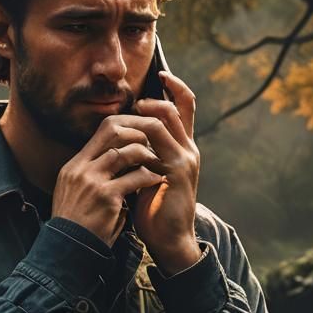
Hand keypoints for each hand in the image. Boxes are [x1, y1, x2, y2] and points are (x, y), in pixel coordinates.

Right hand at [52, 117, 165, 246]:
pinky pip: (135, 177)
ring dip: (146, 154)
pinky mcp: (106, 197)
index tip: (143, 133)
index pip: (102, 130)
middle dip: (137, 132)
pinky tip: (157, 180)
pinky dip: (149, 176)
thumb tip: (117, 157)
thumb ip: (93, 174)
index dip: (127, 127)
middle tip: (153, 142)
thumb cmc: (78, 224)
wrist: (69, 250)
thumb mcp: (75, 192)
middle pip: (112, 131)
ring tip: (157, 161)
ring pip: (125, 152)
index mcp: (74, 165)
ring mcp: (92, 181)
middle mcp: (81, 168)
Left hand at [130, 70, 201, 273]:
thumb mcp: (150, 171)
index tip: (161, 73)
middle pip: (179, 106)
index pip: (186, 107)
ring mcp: (185, 158)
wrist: (169, 239)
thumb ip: (145, 151)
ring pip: (166, 119)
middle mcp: (189, 149)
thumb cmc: (155, 207)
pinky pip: (157, 141)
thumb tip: (124, 130)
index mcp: (184, 147)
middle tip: (137, 100)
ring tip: (130, 115)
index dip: (176, 86)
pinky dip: (140, 134)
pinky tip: (127, 138)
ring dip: (145, 112)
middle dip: (156, 96)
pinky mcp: (177, 170)